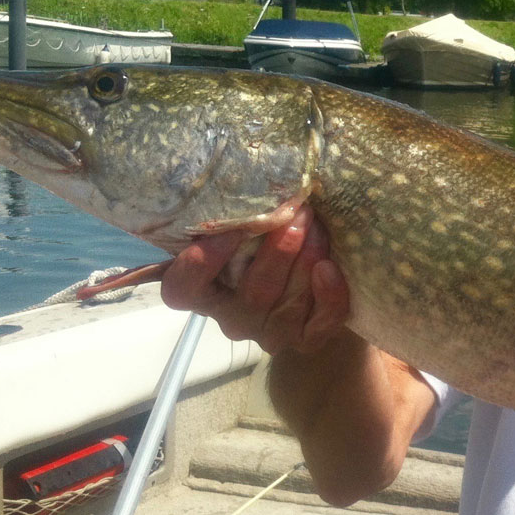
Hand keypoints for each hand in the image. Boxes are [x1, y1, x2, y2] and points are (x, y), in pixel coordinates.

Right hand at [159, 205, 349, 353]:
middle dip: (280, 246)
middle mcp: (233, 318)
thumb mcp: (243, 234)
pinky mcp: (306, 341)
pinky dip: (328, 294)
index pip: (184, 290)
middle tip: (299, 209)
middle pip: (253, 290)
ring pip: (288, 302)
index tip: (233, 228)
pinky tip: (330, 267)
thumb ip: (234, 215)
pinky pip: (319, 322)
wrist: (313, 292)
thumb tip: (242, 173)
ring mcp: (270, 333)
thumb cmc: (265, 248)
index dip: (202, 263)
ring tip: (318, 225)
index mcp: (206, 292)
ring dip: (307, 258)